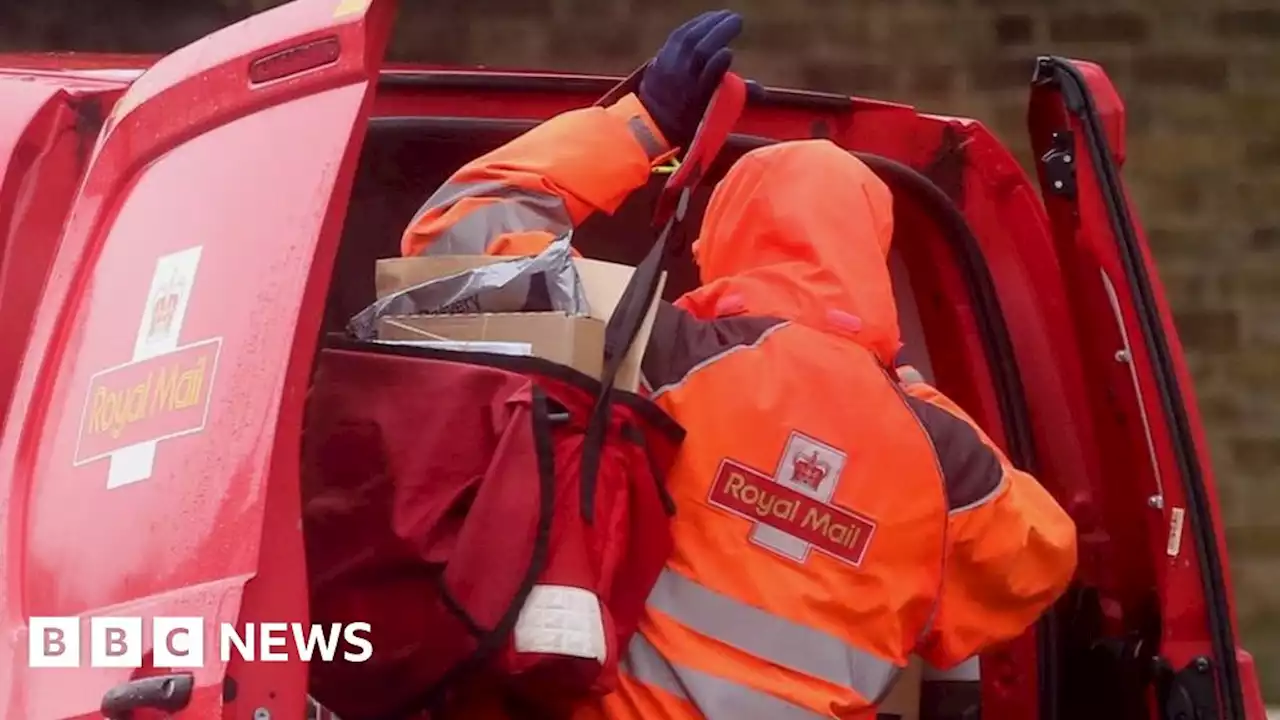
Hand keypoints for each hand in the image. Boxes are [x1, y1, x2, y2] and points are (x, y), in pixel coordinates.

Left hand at [639, 10, 742, 148]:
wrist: (653, 122)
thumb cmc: (691, 120)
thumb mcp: (713, 115)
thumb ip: (735, 98)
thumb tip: (762, 91)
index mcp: (696, 100)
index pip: (705, 79)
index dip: (717, 64)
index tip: (729, 52)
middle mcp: (680, 82)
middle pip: (698, 53)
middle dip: (718, 32)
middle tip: (737, 19)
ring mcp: (667, 69)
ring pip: (687, 41)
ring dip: (708, 23)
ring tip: (724, 15)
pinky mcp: (659, 59)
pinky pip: (676, 37)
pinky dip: (693, 25)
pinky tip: (706, 19)